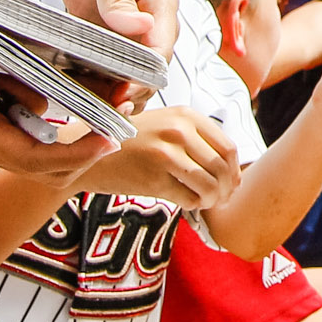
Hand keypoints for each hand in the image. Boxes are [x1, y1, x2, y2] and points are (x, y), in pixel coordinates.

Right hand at [0, 9, 121, 185]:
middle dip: (86, 150)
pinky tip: (83, 92)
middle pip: (46, 163)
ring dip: (77, 134)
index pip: (34, 159)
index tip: (109, 140)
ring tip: (115, 106)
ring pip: (42, 147)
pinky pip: (30, 126)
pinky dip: (58, 115)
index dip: (74, 154)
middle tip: (125, 124)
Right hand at [80, 108, 241, 209]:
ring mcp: (166, 154)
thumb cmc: (130, 142)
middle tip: (220, 199)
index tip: (230, 184)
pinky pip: (189, 199)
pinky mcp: (154, 178)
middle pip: (223, 169)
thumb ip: (197, 139)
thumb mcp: (165, 125)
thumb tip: (234, 172)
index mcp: (186, 115)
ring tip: (203, 202)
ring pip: (209, 186)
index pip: (228, 147)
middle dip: (226, 190)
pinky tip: (186, 202)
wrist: (87, 152)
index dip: (234, 171)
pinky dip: (193, 206)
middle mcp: (179, 131)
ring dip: (211, 200)